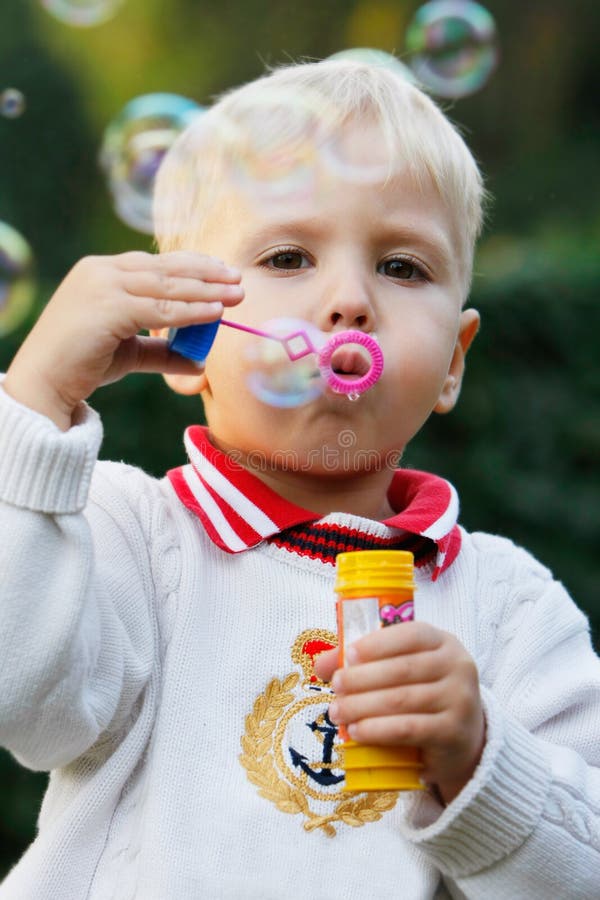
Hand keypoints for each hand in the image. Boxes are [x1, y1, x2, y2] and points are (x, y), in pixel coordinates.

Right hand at [3, 251, 243, 429]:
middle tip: (238, 278)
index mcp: (101, 272)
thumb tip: (197, 362)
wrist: (43, 384)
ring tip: (236, 295)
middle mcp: (101, 271)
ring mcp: (102, 286)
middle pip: (165, 268)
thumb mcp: (127, 353)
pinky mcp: (108, 307)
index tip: (220, 270)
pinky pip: (161, 309)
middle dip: (205, 272)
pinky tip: (216, 313)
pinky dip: (192, 310)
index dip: (190, 265)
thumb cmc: (80, 366)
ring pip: (167, 286)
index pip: (154, 263)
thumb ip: (160, 351)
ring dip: (206, 290)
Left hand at [314, 622, 485, 803]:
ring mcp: (459, 700)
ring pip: (402, 699)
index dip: (378, 643)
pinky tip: (357, 731)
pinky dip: (378, 729)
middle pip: (402, 669)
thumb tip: (321, 663)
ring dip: (363, 705)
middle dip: (362, 678)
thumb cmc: (424, 693)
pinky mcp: (453, 733)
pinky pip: (409, 729)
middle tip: (335, 686)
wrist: (463, 739)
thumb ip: (365, 661)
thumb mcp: (402, 669)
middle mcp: (457, 667)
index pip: (412, 634)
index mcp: (443, 642)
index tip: (349, 655)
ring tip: (337, 712)